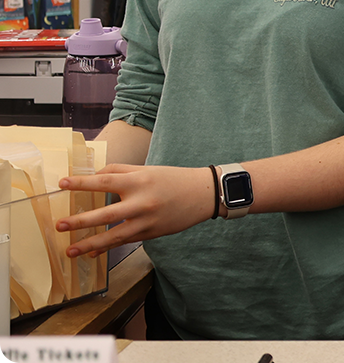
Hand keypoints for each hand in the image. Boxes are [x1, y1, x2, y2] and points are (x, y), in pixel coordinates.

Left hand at [55, 164, 215, 256]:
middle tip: (59, 225)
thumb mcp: (147, 170)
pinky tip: (93, 253)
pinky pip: (125, 242)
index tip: (62, 184)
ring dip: (90, 244)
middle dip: (80, 221)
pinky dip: (107, 248)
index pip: (105, 181)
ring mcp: (147, 221)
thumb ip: (121, 172)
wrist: (204, 194)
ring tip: (70, 250)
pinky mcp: (151, 233)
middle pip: (106, 214)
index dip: (82, 183)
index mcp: (140, 181)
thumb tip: (94, 176)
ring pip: (114, 236)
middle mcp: (142, 202)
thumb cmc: (174, 179)